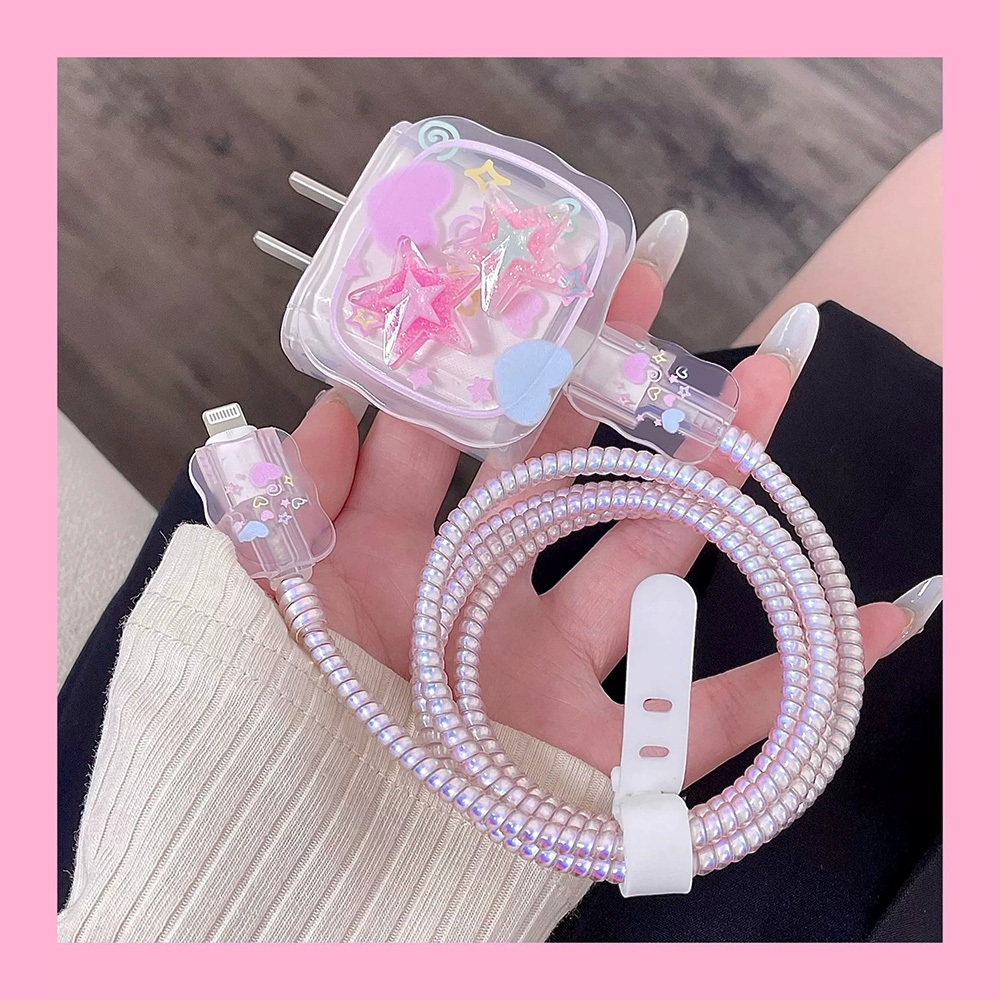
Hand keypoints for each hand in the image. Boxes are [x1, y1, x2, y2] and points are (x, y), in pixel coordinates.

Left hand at [289, 214, 911, 779]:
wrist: (294, 884)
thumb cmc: (260, 745)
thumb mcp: (246, 611)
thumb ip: (279, 508)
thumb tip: (329, 402)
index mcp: (393, 565)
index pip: (442, 444)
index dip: (471, 367)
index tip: (513, 283)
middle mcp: (477, 603)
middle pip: (562, 473)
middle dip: (603, 378)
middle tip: (648, 281)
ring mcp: (546, 676)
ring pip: (652, 560)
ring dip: (711, 476)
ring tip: (768, 384)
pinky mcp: (594, 761)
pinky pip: (710, 724)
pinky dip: (790, 683)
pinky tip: (874, 620)